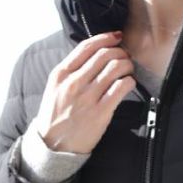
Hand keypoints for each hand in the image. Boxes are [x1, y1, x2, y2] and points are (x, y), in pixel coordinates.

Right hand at [36, 31, 135, 154]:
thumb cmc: (55, 116)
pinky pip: (121, 88)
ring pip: (115, 68)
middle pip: (104, 55)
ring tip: (128, 69)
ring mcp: (87, 97)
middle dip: (119, 52)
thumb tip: (94, 54)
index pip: (87, 47)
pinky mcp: (100, 112)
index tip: (116, 37)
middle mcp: (73, 83)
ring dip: (127, 65)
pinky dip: (129, 81)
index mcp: (60, 74)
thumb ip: (70, 71)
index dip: (105, 38)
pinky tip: (128, 84)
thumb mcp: (54, 88)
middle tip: (125, 56)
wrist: (53, 146)